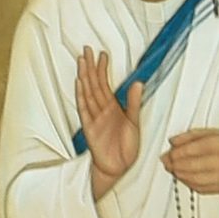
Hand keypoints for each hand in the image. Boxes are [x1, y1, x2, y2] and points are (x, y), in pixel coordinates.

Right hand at [76, 50, 140, 181]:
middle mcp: (102, 110)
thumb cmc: (125, 147)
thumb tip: (138, 83)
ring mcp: (94, 117)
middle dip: (90, 67)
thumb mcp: (134, 122)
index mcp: (112, 108)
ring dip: (85, 77)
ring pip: (88, 93)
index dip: (103, 69)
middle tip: (86, 50)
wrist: (118, 167)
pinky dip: (81, 96)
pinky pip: (84, 109)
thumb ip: (134, 102)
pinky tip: (79, 83)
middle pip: (94, 84)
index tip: (102, 54)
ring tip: (82, 61)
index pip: (105, 84)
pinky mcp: (89, 127)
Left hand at [162, 130, 218, 193]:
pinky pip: (194, 187)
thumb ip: (192, 135)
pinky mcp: (215, 189)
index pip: (185, 150)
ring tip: (174, 167)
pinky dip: (185, 182)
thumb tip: (173, 141)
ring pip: (187, 178)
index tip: (170, 150)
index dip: (173, 152)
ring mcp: (215, 178)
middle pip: (184, 165)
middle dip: (171, 163)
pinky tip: (184, 176)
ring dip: (177, 173)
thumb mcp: (215, 133)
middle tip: (167, 159)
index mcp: (215, 145)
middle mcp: (215, 162)